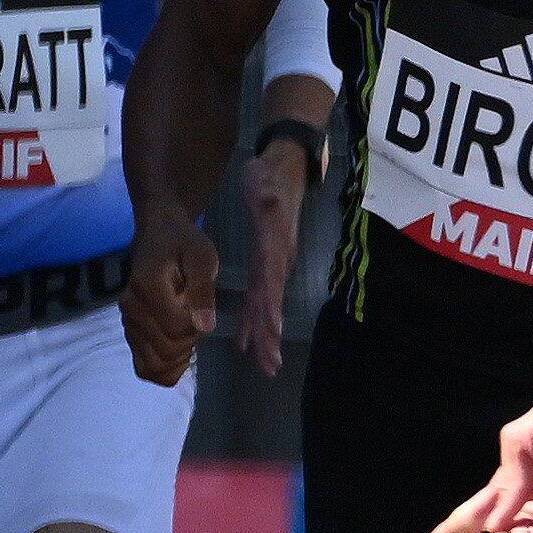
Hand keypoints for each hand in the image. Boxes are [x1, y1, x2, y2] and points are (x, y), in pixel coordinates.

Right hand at [119, 204, 218, 385]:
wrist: (159, 237)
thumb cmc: (184, 245)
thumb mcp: (202, 257)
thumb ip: (203, 290)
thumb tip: (205, 326)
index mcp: (146, 287)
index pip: (177, 329)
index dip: (199, 326)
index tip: (203, 308)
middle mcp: (130, 308)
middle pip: (166, 350)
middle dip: (191, 342)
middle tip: (196, 318)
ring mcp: (128, 323)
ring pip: (154, 365)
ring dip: (179, 357)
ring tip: (188, 331)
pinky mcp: (131, 334)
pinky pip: (144, 368)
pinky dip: (166, 368)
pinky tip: (180, 351)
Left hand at [233, 145, 305, 375]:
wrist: (286, 165)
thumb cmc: (271, 173)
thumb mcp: (266, 179)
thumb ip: (267, 193)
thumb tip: (269, 199)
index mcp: (276, 248)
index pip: (273, 284)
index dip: (272, 310)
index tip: (271, 336)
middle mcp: (279, 262)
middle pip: (273, 305)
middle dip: (272, 336)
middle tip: (270, 367)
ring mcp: (275, 264)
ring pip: (269, 306)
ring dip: (266, 336)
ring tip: (265, 365)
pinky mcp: (268, 263)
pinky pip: (262, 298)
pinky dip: (256, 320)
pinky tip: (247, 340)